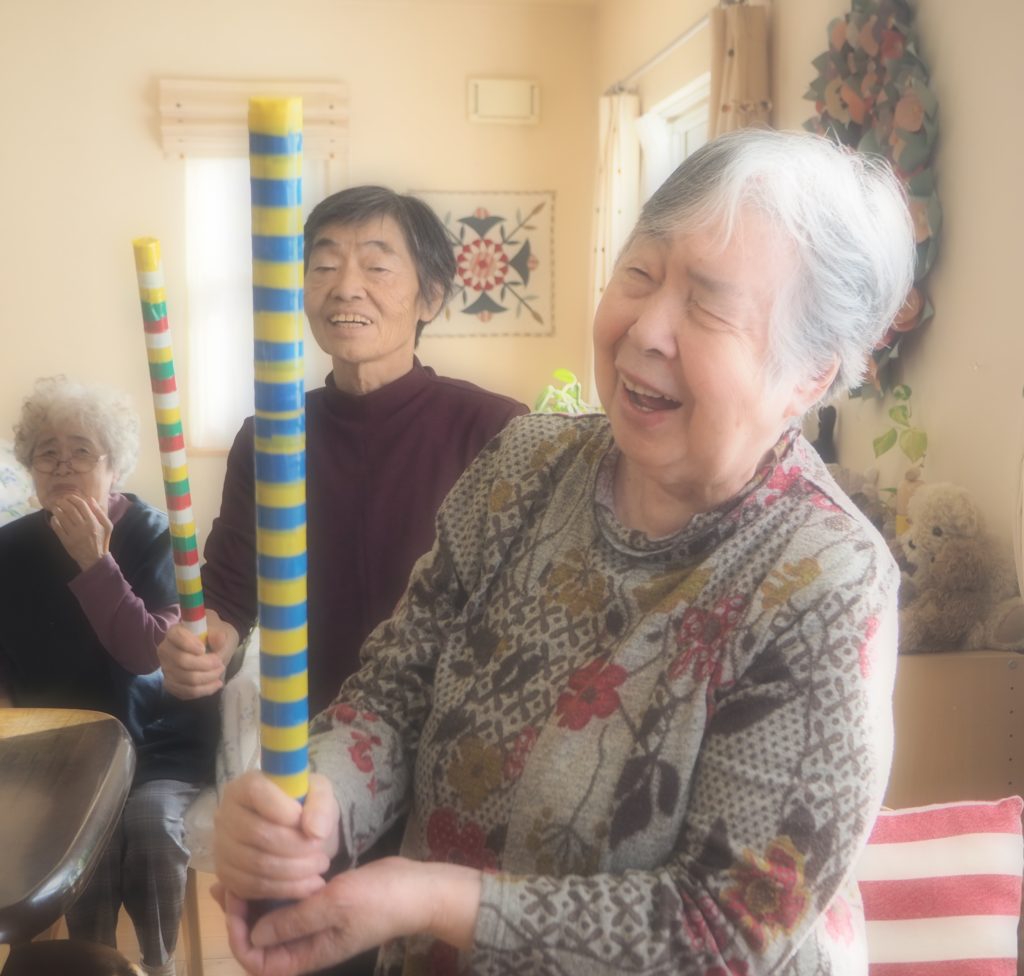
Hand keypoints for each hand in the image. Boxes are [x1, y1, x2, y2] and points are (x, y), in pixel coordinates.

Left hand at [49, 493, 111, 569]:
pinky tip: (54, 517)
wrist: (95, 559)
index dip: (74, 498)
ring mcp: (73, 534)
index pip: (82, 505)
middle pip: (70, 509)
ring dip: (57, 509)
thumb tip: (90, 499)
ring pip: (62, 517)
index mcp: (94, 522)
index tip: (70, 496)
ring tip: (55, 506)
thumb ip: (99, 512)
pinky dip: (54, 521)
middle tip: (60, 499)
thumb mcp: (107, 526)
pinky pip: (57, 528)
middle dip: (63, 502)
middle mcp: (83, 527)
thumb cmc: (102, 541)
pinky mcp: (66, 541)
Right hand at [157, 610, 238, 698]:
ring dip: (207, 678)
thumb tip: (219, 638)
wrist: (213, 649)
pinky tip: (216, 684)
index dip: (189, 644)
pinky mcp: (171, 684)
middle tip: (220, 663)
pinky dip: (203, 690)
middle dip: (205, 665)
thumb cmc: (214, 637)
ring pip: (185, 679)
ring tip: (220, 672)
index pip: (175, 637)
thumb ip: (218, 635)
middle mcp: (166, 650)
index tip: (203, 649)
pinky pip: (185, 692)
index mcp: (175, 632)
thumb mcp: (220, 631)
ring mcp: (166, 668)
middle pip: (181, 661)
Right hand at [214, 771, 339, 901]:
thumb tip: (315, 831)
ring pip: (257, 864)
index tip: (311, 826)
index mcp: (245, 786)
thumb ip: (321, 804)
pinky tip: (308, 885)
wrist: (296, 833)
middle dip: (298, 847)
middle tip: (322, 853)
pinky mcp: (226, 875)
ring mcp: (222, 847)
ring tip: (319, 867)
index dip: (285, 810)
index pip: (255, 792)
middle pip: (258, 833)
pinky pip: (253, 887)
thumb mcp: (320, 794)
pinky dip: (286, 889)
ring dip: (295, 871)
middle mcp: (225, 814)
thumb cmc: (304, 807)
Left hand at [217, 857, 481, 975]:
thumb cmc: (378, 900)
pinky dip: (273, 888)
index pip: (257, 961)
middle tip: (228, 882)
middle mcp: (306, 943)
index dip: (239, 937)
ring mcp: (315, 924)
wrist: (418, 889)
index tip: (238, 900)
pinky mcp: (323, 904)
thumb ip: (293, 921)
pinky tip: (265, 867)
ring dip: (252, 901)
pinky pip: (288, 902)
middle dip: (239, 916)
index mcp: (308, 954)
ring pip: (271, 920)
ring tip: (235, 873)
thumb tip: (253, 935)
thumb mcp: (334, 905)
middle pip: (259, 942)